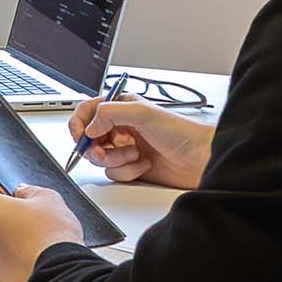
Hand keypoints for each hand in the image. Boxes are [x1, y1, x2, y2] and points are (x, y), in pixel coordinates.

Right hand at [67, 95, 211, 189]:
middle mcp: (121, 127)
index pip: (87, 112)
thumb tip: (89, 128)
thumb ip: (109, 113)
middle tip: (105, 152)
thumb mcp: (143, 113)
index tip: (82, 137)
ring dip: (116, 160)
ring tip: (135, 155)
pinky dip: (128, 171)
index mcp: (121, 108)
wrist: (201, 158)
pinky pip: (114, 173)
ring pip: (100, 159)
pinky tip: (145, 165)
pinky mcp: (131, 167)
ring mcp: (126, 148)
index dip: (79, 125)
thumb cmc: (182, 132)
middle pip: (89, 139)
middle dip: (96, 148)